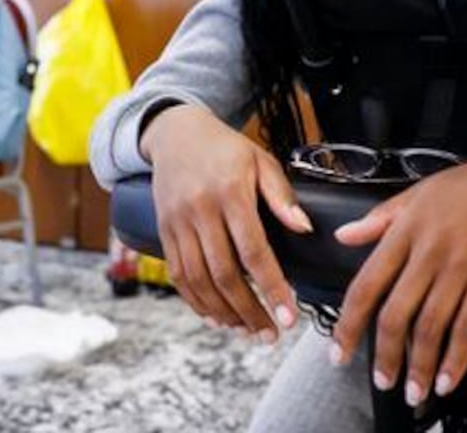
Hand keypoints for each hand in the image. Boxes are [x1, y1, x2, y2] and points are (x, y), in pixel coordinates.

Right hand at [141, 103, 312, 339]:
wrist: (175, 133)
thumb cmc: (224, 147)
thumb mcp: (260, 160)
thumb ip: (282, 196)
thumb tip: (304, 228)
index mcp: (230, 192)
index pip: (254, 251)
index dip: (272, 287)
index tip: (289, 315)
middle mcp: (200, 210)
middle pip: (224, 274)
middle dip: (249, 311)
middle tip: (270, 334)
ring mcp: (177, 223)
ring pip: (198, 280)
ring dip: (223, 312)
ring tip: (246, 330)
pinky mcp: (163, 231)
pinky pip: (177, 275)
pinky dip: (195, 301)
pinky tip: (215, 316)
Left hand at [328, 133, 466, 406]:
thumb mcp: (421, 191)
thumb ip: (381, 218)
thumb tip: (344, 235)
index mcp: (407, 228)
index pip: (367, 284)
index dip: (349, 323)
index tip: (339, 349)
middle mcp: (430, 251)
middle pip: (395, 314)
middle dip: (384, 356)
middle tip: (382, 382)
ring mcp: (463, 267)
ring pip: (431, 328)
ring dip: (419, 367)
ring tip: (414, 391)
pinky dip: (456, 359)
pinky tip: (448, 378)